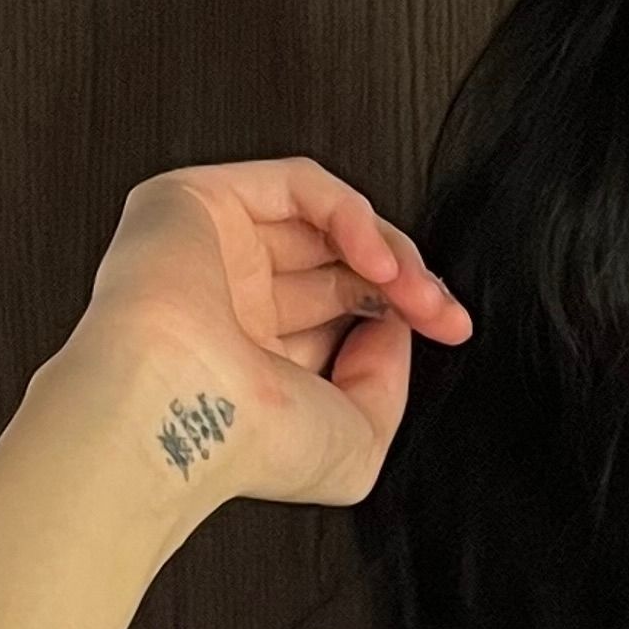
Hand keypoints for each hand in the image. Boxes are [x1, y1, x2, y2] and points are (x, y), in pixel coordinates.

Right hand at [58, 153, 473, 518]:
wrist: (178, 416)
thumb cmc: (248, 445)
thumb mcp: (357, 440)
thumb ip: (388, 380)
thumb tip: (394, 322)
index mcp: (253, 359)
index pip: (341, 309)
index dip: (402, 311)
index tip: (449, 329)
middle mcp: (231, 303)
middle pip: (339, 262)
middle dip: (405, 283)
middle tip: (440, 312)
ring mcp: (213, 249)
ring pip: (324, 220)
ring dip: (387, 252)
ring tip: (415, 292)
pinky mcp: (194, 201)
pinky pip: (296, 183)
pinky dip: (351, 214)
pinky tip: (376, 261)